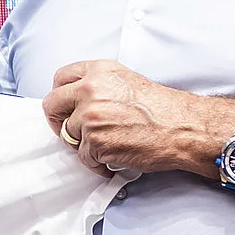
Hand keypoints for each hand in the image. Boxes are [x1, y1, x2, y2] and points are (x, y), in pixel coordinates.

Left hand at [41, 59, 234, 174]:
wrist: (182, 128)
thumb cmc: (162, 108)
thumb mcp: (126, 80)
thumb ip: (98, 85)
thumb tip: (76, 100)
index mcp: (98, 71)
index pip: (60, 78)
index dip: (60, 95)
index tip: (63, 106)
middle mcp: (89, 90)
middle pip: (52, 105)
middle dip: (58, 120)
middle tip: (70, 131)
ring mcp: (90, 117)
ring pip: (68, 134)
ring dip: (83, 144)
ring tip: (105, 145)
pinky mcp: (95, 142)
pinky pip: (84, 157)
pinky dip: (97, 162)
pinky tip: (114, 157)